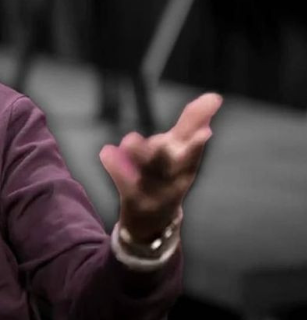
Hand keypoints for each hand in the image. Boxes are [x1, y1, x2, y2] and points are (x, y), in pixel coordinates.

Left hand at [98, 93, 222, 241]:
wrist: (152, 222)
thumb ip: (193, 124)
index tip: (205, 132)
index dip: (198, 142)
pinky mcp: (135, 200)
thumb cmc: (169, 177)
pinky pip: (123, 181)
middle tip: (167, 141)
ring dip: (140, 155)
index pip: (194, 150)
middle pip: (173, 164)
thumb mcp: (183, 152)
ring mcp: (154, 192)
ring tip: (131, 138)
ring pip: (148, 173)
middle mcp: (174, 180)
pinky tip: (106, 151)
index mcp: (187, 165)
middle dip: (172, 153)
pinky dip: (115, 166)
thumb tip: (213, 97)